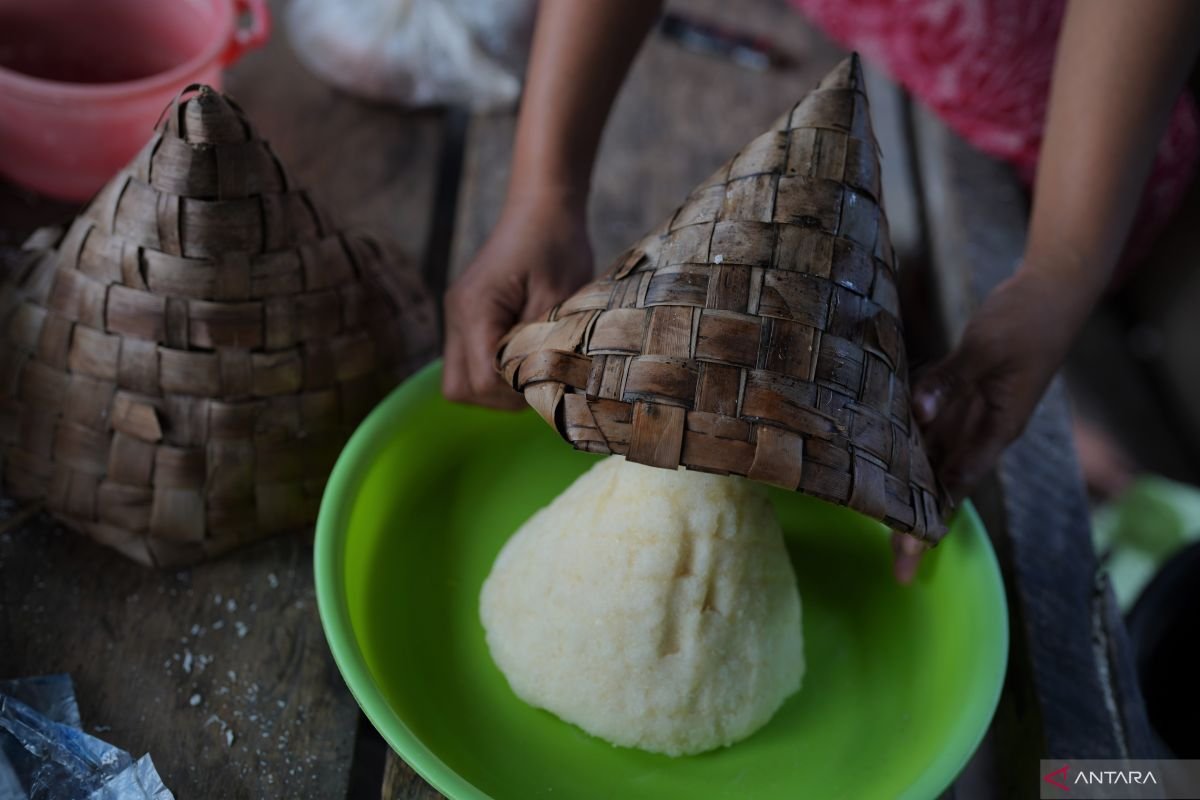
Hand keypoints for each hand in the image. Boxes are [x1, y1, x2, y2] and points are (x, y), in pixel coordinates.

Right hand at [443, 195, 593, 408]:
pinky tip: (523, 352)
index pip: (480, 381)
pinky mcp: (468, 316)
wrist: (542, 206)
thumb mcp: (559, 297)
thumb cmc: (555, 244)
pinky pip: (470, 360)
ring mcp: (458, 317)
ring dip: (495, 384)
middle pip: (459, 389)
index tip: (546, 376)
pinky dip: (494, 367)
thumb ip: (543, 343)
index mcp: (475, 310)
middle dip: (498, 396)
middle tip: (536, 378)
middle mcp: (457, 317)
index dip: (514, 391)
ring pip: (460, 379)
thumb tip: (539, 384)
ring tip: (531, 364)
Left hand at [891, 269, 1085, 582]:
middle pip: (940, 481)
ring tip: (871, 515)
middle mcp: (980, 427)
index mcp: (996, 428)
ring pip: (930, 455)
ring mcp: (969, 409)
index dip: (933, 519)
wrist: (1049, 290)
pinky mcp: (957, 389)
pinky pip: (926, 418)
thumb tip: (917, 412)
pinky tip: (873, 446)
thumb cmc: (1027, 320)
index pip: (956, 483)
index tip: (912, 550)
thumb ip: (950, 380)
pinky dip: (903, 433)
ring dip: (903, 481)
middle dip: (915, 518)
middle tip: (892, 561)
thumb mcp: (987, 349)